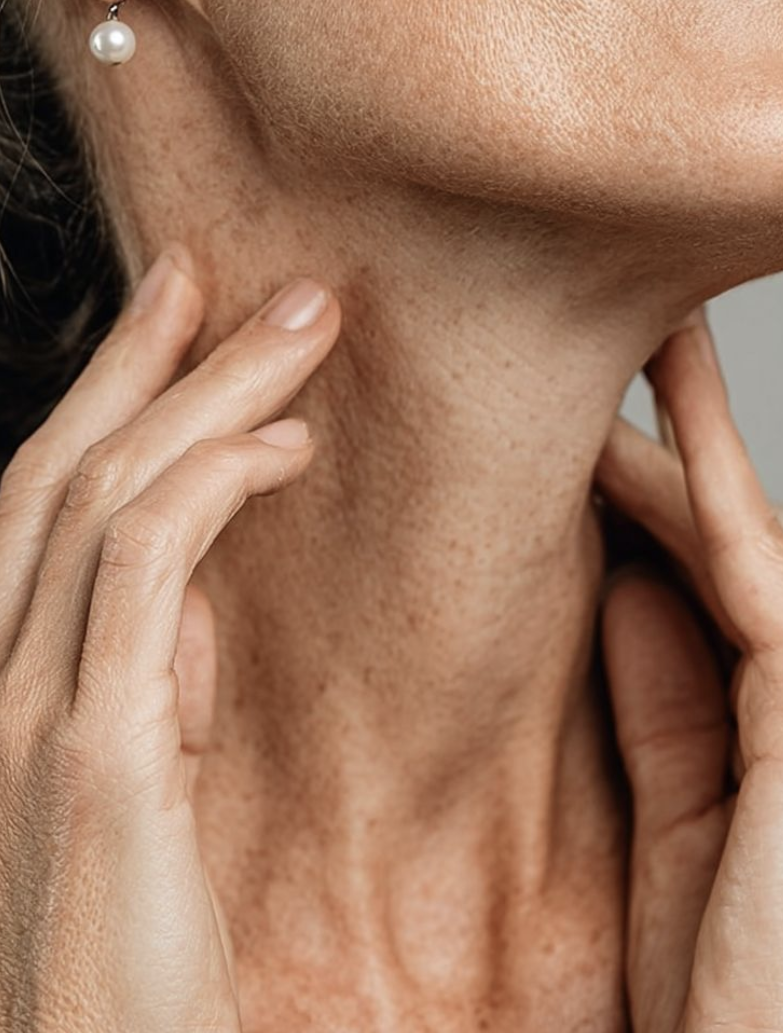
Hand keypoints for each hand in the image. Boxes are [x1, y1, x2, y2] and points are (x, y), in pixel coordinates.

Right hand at [0, 245, 339, 1030]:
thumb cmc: (135, 961)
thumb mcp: (139, 800)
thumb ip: (153, 691)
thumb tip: (201, 602)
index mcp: (6, 686)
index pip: (45, 498)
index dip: (110, 389)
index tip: (178, 311)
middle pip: (63, 467)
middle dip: (154, 354)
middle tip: (236, 274)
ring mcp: (28, 714)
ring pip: (105, 493)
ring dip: (207, 391)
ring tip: (300, 330)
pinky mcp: (96, 758)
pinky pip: (143, 568)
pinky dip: (213, 483)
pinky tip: (284, 446)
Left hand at [594, 313, 782, 1032]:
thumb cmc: (715, 979)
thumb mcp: (668, 810)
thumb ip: (659, 698)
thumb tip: (625, 588)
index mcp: (775, 721)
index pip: (710, 570)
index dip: (656, 484)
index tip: (589, 418)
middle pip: (737, 533)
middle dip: (684, 433)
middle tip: (622, 340)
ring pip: (752, 532)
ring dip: (700, 431)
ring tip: (647, 336)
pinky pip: (753, 579)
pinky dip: (715, 490)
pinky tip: (671, 416)